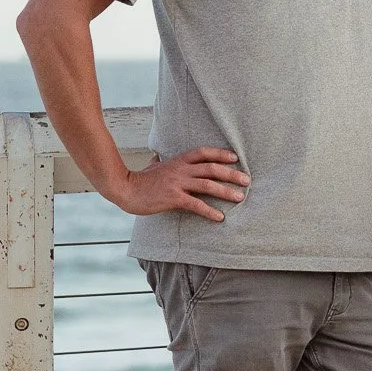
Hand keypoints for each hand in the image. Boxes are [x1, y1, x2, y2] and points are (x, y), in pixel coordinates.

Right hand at [117, 148, 249, 222]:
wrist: (125, 189)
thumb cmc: (139, 179)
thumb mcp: (152, 166)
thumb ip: (159, 161)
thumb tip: (157, 157)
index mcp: (178, 161)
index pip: (203, 153)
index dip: (221, 154)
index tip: (235, 157)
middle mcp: (181, 170)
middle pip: (212, 169)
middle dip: (231, 174)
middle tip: (246, 180)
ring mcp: (178, 183)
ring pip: (208, 185)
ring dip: (226, 192)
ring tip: (240, 197)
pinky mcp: (173, 198)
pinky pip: (196, 204)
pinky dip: (209, 211)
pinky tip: (220, 217)